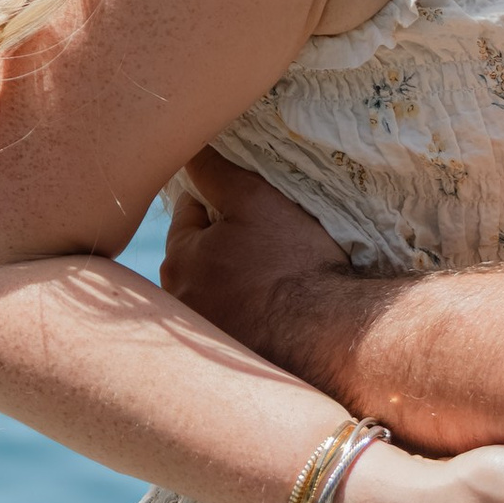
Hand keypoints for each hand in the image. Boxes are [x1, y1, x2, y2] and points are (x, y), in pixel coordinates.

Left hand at [161, 153, 349, 353]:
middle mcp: (177, 300)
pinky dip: (239, 305)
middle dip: (220, 241)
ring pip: (208, 283)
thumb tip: (190, 150)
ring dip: (228, 275)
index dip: (222, 204)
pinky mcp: (221, 352)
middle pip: (196, 249)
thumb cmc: (291, 258)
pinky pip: (224, 313)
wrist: (326, 328)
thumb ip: (214, 171)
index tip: (253, 214)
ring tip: (267, 275)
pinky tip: (266, 304)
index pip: (189, 210)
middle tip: (262, 243)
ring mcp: (199, 332)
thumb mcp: (254, 198)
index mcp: (177, 259)